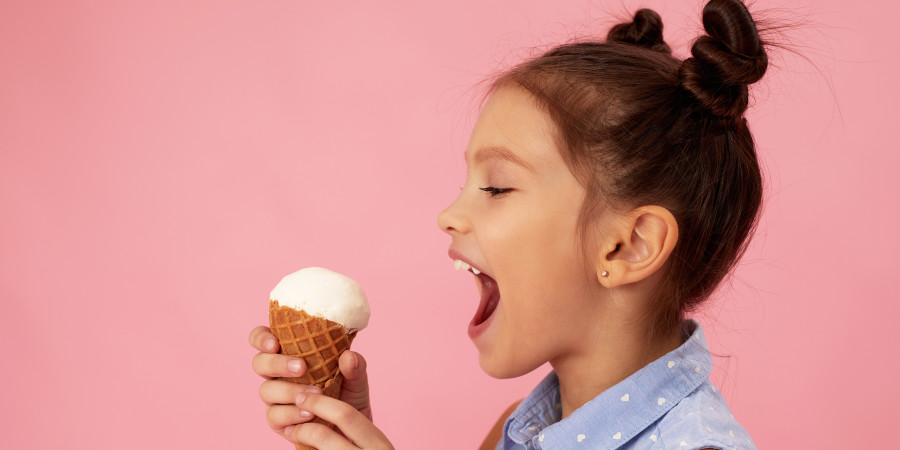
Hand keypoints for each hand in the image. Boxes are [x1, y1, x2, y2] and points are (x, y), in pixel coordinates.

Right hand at [249, 326, 392, 447]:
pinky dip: (291, 413)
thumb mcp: (356, 377)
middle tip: (301, 367)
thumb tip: (348, 356)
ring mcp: (274, 398)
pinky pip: (274, 416)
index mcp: (288, 354)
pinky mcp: (277, 420)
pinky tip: (308, 413)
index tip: (274, 343)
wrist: (351, 427)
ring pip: (266, 390)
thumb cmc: (348, 393)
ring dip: (289, 391)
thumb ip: (354, 365)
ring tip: (315, 393)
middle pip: (259, 363)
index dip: (261, 338)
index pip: (263, 339)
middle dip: (276, 363)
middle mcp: (276, 374)